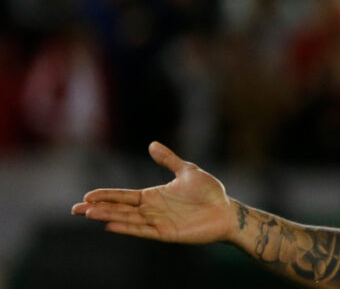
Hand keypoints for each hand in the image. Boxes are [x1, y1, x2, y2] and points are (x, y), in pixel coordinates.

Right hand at [71, 142, 234, 243]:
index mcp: (153, 196)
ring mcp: (157, 222)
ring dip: (108, 216)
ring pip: (127, 219)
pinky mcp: (166, 233)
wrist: (226, 210)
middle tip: (75, 209)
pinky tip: (112, 225)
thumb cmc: (209, 192)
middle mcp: (152, 209)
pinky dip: (128, 228)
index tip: (86, 197)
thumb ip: (168, 159)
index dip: (105, 196)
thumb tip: (151, 144)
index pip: (123, 196)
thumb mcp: (187, 171)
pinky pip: (143, 230)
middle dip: (98, 208)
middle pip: (119, 209)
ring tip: (89, 214)